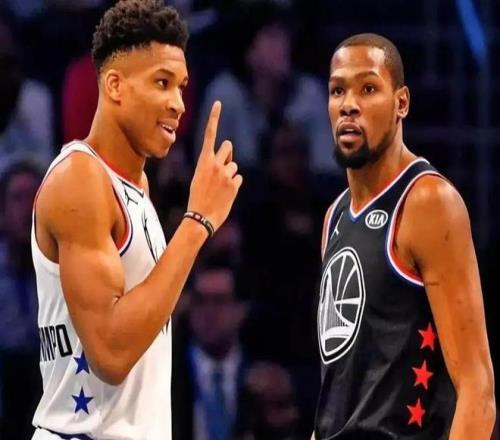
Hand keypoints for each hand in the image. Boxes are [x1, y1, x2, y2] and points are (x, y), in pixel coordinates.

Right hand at [187, 101, 242, 231]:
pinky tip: (225, 195)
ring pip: (234, 166)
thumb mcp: (199, 178)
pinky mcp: (234, 184)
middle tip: (223, 167)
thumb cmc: (197, 198)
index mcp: (203, 161)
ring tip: (220, 188)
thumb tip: (229, 163)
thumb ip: (212, 167)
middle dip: (228, 154)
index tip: (218, 103)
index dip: (214, 117)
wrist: (199, 218)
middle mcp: (215, 164)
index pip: (209, 134)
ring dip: (230, 174)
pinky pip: (238, 178)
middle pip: (228, 147)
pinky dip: (234, 185)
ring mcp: (226, 174)